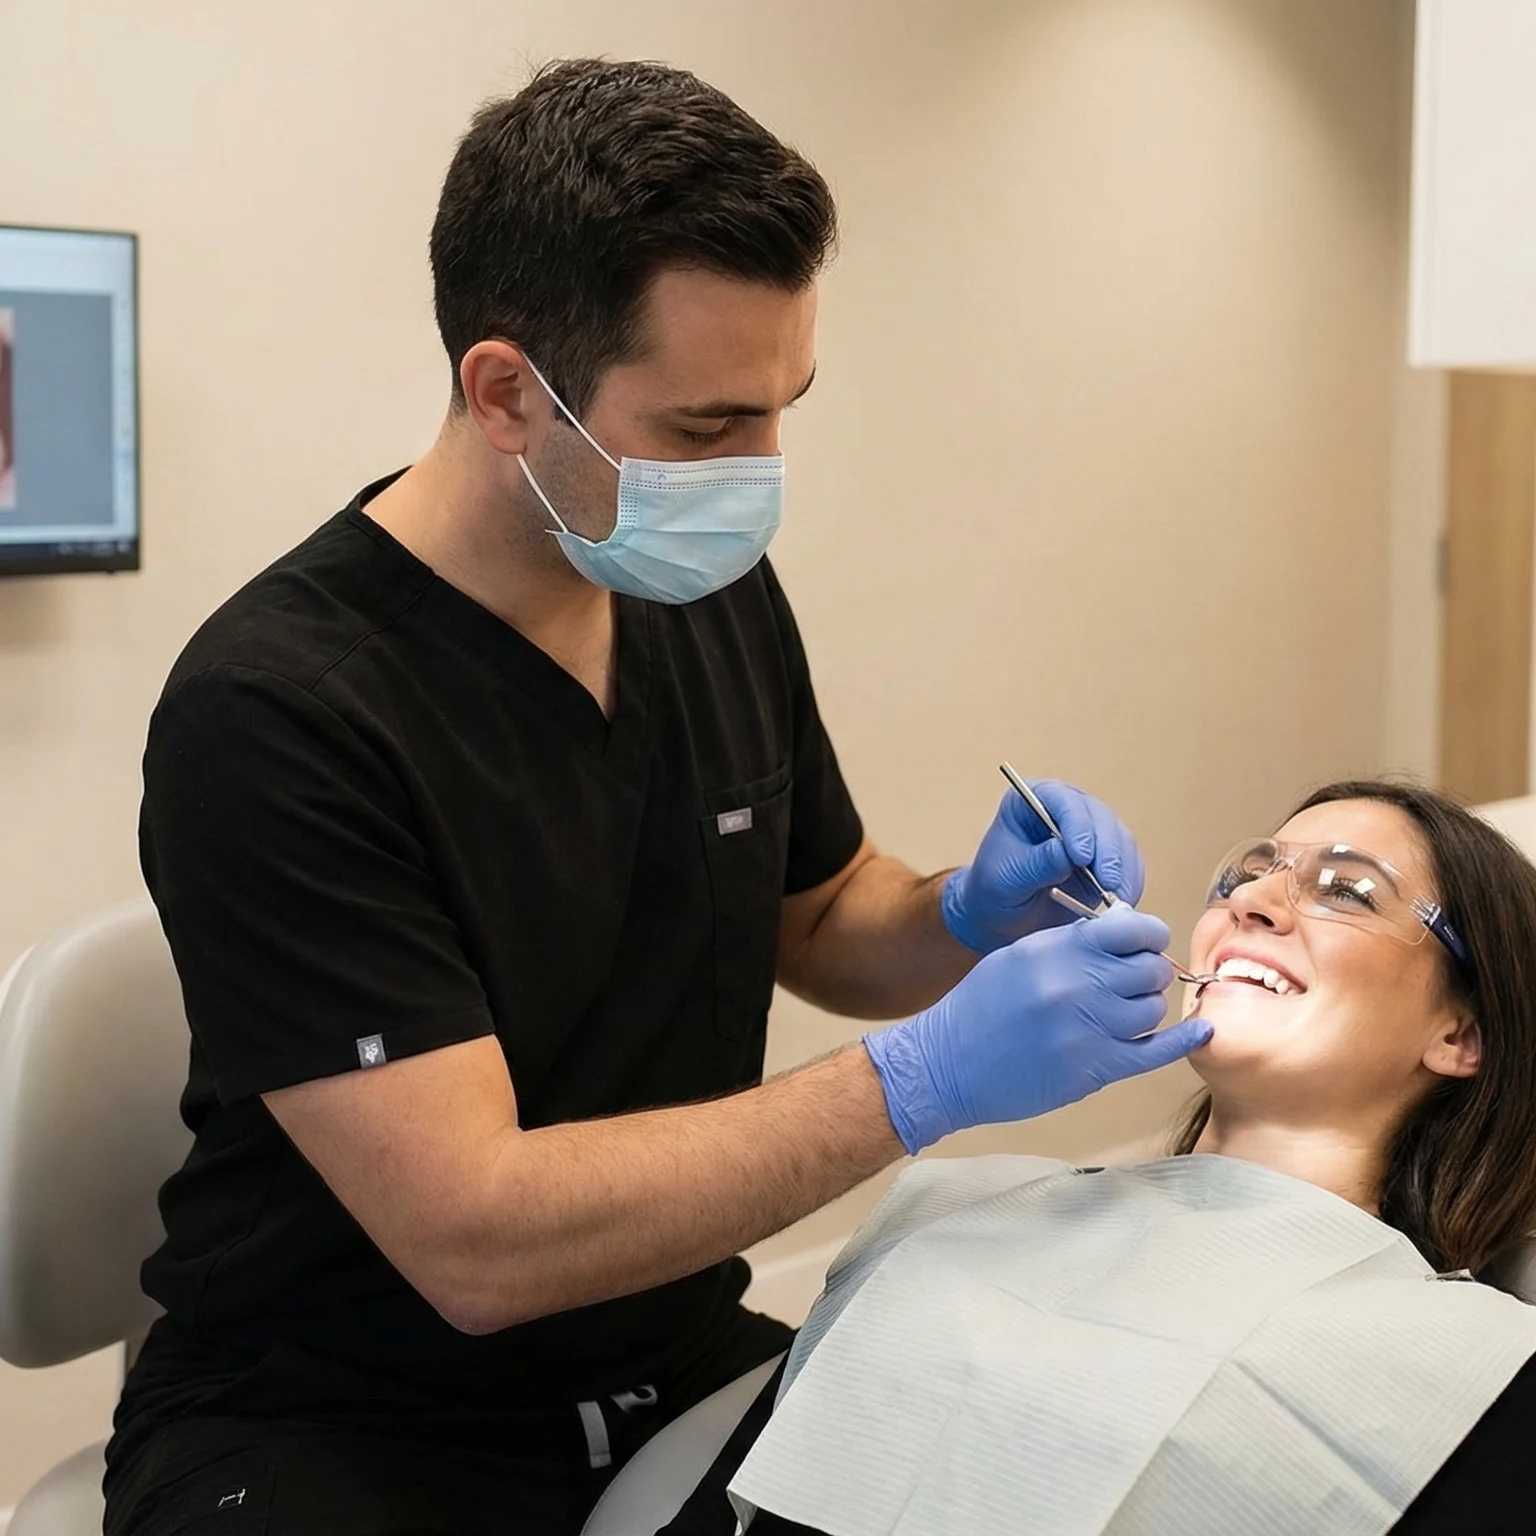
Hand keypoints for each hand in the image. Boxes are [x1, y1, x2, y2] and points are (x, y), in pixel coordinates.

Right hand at [864, 904, 1210, 1153]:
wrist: (946, 1064)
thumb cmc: (978, 1008)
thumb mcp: (1018, 957)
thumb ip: (1069, 945)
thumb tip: (1121, 935)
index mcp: (1056, 949)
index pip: (1132, 928)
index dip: (1148, 935)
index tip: (1145, 943)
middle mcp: (1076, 984)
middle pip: (1150, 969)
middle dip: (1149, 972)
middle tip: (1135, 981)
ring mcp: (1087, 1028)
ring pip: (1153, 1009)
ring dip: (1148, 1008)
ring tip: (1128, 1011)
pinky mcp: (1093, 1070)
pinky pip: (1155, 1052)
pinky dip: (1183, 1040)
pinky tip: (1199, 1031)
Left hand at [941, 778, 1146, 953]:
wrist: (1004, 916)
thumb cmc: (996, 890)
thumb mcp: (1008, 878)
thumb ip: (1038, 864)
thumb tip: (1068, 854)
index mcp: (1032, 800)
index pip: (1061, 800)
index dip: (1076, 825)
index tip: (1080, 856)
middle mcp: (1066, 809)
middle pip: (1098, 817)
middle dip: (1107, 851)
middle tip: (1108, 883)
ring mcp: (1091, 832)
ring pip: (1120, 839)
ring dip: (1122, 869)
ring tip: (1117, 899)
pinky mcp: (1108, 858)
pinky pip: (1129, 863)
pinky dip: (1130, 883)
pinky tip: (1124, 902)